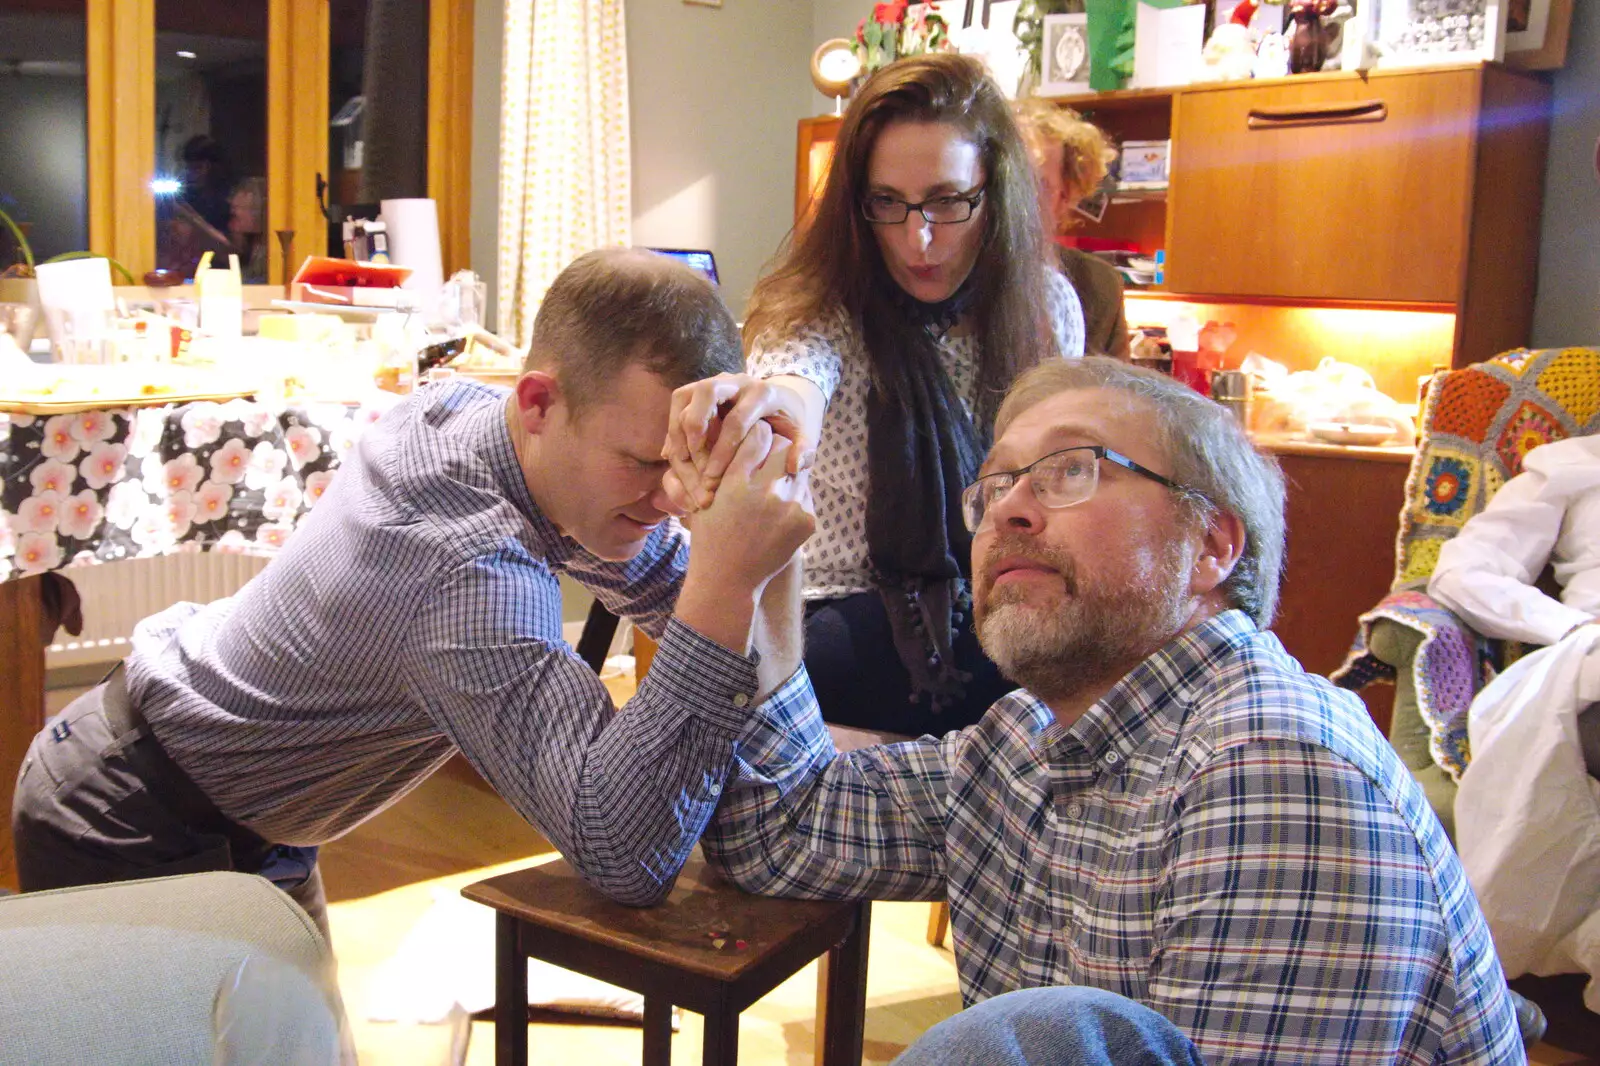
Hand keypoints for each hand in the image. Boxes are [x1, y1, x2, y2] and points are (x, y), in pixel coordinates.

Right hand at [663, 374, 813, 510]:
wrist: (778, 401)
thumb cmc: (788, 422)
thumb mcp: (803, 434)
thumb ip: (804, 450)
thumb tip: (794, 466)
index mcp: (761, 393)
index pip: (737, 421)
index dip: (723, 452)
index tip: (714, 479)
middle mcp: (734, 382)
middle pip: (705, 395)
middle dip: (695, 433)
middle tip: (695, 469)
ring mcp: (713, 383)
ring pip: (683, 399)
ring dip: (678, 433)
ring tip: (682, 466)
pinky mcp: (697, 390)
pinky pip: (677, 406)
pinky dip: (673, 432)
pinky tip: (677, 459)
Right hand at [684, 421, 814, 596]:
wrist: (730, 580)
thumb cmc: (712, 534)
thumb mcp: (707, 495)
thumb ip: (727, 463)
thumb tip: (752, 429)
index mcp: (735, 482)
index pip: (758, 434)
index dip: (756, 434)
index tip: (753, 439)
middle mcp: (765, 492)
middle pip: (784, 446)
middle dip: (776, 448)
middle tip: (767, 457)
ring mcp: (790, 507)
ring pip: (798, 468)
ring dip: (786, 472)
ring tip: (771, 488)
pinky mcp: (807, 521)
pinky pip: (805, 493)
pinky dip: (794, 496)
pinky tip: (778, 511)